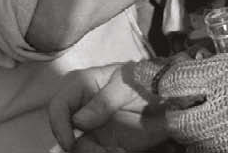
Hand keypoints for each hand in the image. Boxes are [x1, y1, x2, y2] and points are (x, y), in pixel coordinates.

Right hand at [48, 63, 166, 151]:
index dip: (59, 125)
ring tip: (119, 151)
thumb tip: (78, 121)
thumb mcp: (126, 84)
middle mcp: (81, 108)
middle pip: (63, 131)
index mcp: (82, 85)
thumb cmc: (145, 81)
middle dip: (77, 147)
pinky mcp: (103, 142)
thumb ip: (103, 100)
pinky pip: (94, 152)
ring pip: (78, 147)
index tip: (71, 143)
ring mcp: (91, 127)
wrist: (168, 97)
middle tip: (102, 152)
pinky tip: (122, 151)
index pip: (58, 105)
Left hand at [155, 26, 227, 152]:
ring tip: (212, 119)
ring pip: (195, 144)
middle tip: (185, 104)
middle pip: (176, 122)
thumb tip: (205, 49)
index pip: (173, 83)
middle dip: (175, 113)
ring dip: (196, 132)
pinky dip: (218, 146)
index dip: (162, 79)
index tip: (163, 78)